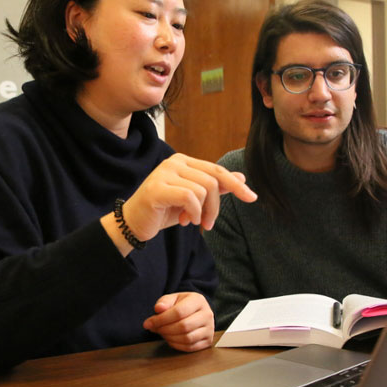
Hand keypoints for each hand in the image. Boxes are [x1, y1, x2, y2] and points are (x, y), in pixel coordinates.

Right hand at [121, 153, 256, 241]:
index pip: (217, 170)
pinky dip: (194, 212)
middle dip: (216, 206)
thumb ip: (215, 188)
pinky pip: (189, 197)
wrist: (135, 223)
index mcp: (183, 162)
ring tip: (193, 222)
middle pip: (213, 180)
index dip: (235, 185)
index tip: (252, 198)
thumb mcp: (194, 200)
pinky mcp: (157, 188)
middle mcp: (174, 162)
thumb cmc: (163, 211)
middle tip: (209, 224)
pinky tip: (187, 221)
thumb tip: (241, 178)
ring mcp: (164, 173)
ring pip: (203, 190)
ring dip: (204, 212)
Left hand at [143, 292, 214, 351]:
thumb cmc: (182, 305)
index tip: (148, 323)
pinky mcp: (208, 341)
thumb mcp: (172, 299)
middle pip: (183, 326)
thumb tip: (158, 309)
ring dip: (170, 338)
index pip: (179, 312)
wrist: (196, 312)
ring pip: (187, 338)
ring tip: (162, 333)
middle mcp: (207, 314)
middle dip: (164, 329)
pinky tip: (170, 339)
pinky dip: (176, 345)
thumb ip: (164, 302)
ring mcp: (210, 329)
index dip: (161, 319)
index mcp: (198, 300)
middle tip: (154, 329)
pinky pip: (190, 347)